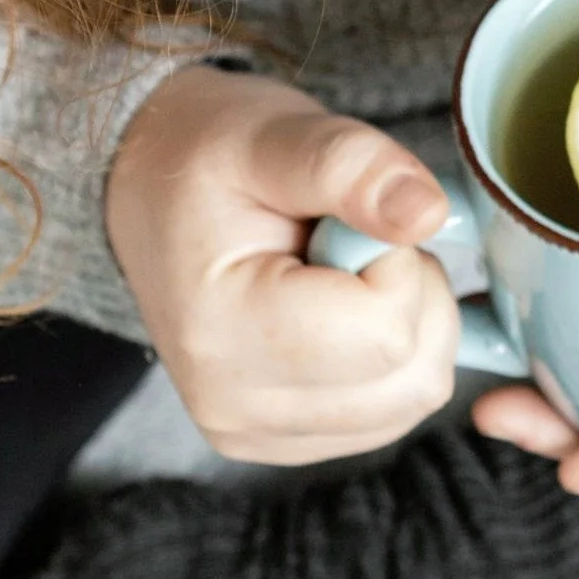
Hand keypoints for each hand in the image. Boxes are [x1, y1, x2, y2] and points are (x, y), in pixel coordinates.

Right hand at [105, 63, 460, 463]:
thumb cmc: (209, 161)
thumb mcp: (273, 134)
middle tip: (354, 244)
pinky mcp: (284, 443)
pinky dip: (396, 360)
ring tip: (348, 275)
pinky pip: (395, 413)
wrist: (150, 197)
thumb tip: (429, 212)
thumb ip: (353, 166)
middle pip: (413, 376)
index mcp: (223, 332)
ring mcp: (260, 434)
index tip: (349, 223)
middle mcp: (235, 406)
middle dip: (415, 296)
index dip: (398, 262)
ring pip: (416, 398)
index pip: (387, 331)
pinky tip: (345, 313)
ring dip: (412, 326)